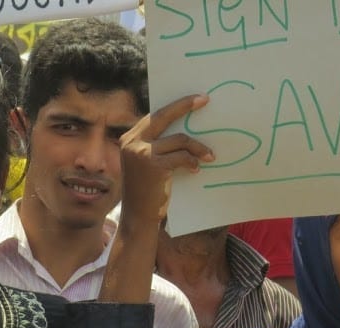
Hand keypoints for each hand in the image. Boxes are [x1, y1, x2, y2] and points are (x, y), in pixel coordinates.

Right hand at [118, 93, 213, 227]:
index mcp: (129, 139)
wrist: (138, 217)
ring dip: (198, 148)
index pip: (155, 116)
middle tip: (204, 100)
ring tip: (209, 156)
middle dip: (185, 106)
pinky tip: (196, 169)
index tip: (195, 99)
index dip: (176, 107)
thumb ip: (157, 145)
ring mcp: (141, 153)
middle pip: (164, 116)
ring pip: (179, 139)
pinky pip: (182, 156)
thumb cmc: (146, 191)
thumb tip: (184, 128)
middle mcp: (132, 142)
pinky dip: (192, 162)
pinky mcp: (154, 166)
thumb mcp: (146, 163)